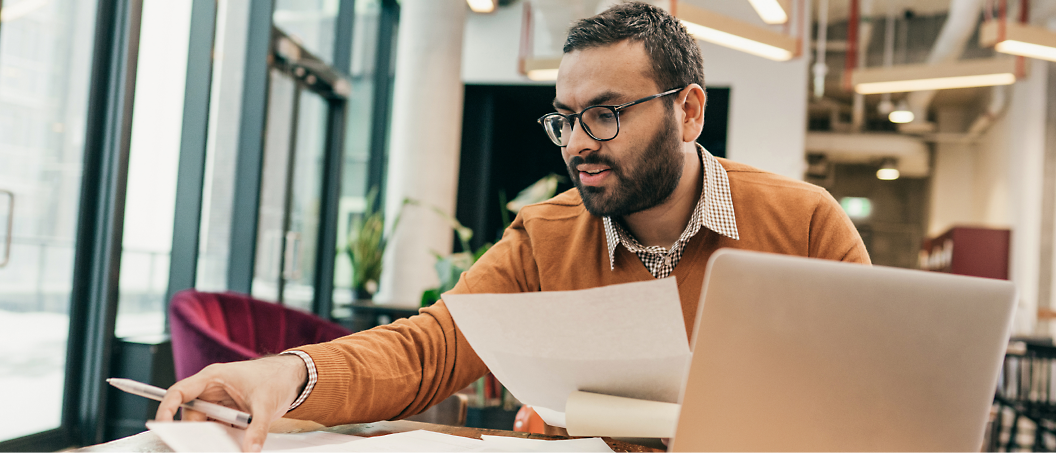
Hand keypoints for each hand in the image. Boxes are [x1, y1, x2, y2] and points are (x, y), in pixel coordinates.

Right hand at [155, 355, 307, 452]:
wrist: (292, 376)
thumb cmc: (275, 378)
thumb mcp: (266, 405)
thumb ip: (256, 430)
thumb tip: (249, 451)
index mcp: (213, 378)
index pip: (179, 392)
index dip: (166, 409)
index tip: (162, 426)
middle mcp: (211, 391)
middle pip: (191, 416)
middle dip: (195, 433)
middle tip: (201, 446)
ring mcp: (219, 404)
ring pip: (205, 426)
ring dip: (212, 438)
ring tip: (222, 445)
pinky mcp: (228, 415)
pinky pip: (218, 430)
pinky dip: (223, 439)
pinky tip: (232, 444)